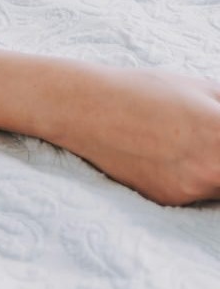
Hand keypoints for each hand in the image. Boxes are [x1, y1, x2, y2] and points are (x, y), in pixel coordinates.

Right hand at [47, 67, 219, 205]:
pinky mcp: (169, 200)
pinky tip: (177, 157)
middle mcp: (212, 168)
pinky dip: (199, 180)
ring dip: (219, 171)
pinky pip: (201, 195)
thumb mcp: (205, 88)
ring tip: (196, 145)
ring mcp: (190, 189)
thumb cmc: (144, 90)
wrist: (83, 109)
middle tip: (213, 143)